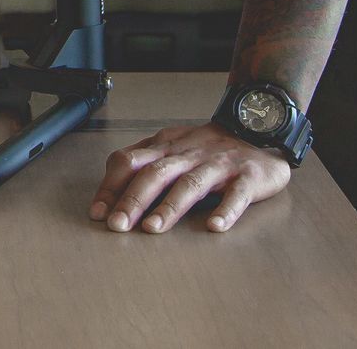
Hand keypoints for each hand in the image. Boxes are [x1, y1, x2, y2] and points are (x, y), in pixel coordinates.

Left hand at [89, 122, 292, 233]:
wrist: (258, 128)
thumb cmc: (209, 147)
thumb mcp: (172, 146)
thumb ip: (143, 162)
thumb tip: (108, 189)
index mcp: (166, 147)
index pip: (130, 162)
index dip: (111, 186)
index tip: (98, 213)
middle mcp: (189, 155)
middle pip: (156, 174)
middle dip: (134, 200)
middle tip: (118, 225)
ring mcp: (218, 164)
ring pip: (191, 184)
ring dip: (170, 206)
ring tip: (153, 227)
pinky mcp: (248, 176)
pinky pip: (237, 194)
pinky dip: (226, 210)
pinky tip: (215, 225)